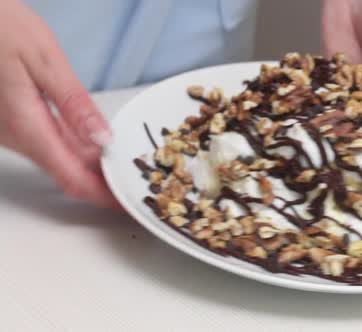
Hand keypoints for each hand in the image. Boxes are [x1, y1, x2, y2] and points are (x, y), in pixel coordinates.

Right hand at [0, 0, 117, 207]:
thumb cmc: (0, 28)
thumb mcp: (44, 60)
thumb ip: (74, 104)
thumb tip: (103, 139)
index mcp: (28, 126)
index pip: (71, 177)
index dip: (102, 195)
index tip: (126, 204)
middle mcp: (18, 136)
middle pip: (67, 173)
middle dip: (102, 185)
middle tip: (136, 186)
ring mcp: (15, 131)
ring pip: (60, 160)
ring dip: (92, 168)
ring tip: (125, 169)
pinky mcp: (15, 121)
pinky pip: (51, 144)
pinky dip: (79, 150)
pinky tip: (99, 145)